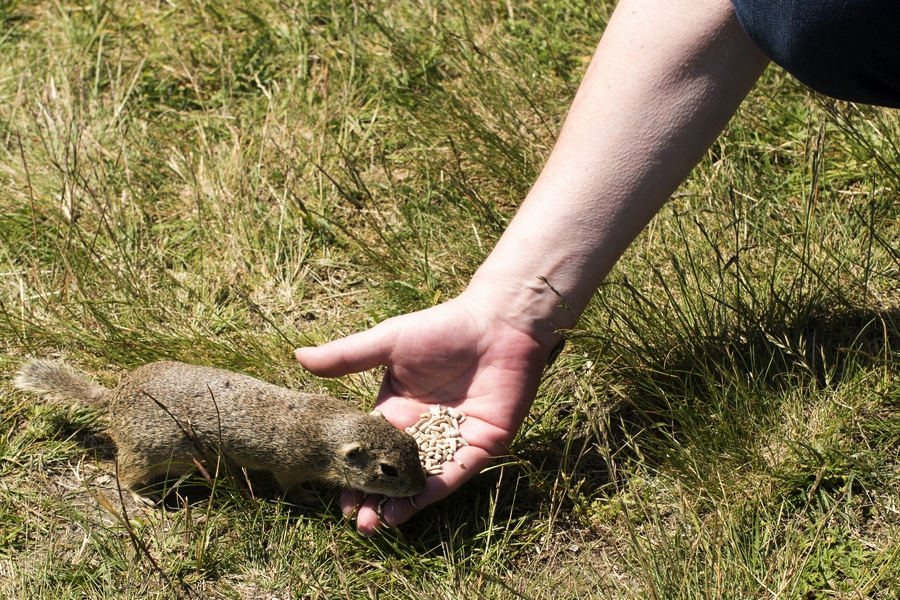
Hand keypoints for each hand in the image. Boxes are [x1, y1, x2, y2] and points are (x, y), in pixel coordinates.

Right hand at [294, 290, 552, 534]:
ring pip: (423, 479)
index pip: (371, 450)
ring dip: (402, 502)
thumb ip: (347, 357)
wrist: (497, 323)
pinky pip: (457, 472)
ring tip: (379, 523)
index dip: (354, 473)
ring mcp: (453, 439)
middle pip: (394, 472)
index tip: (338, 496)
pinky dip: (436, 489)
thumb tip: (298, 356)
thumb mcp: (388, 342)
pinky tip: (415, 504)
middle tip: (357, 521)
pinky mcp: (483, 443)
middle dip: (375, 496)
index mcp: (397, 409)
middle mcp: (423, 430)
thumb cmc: (442, 327)